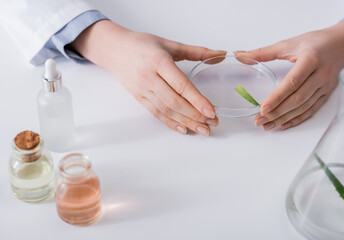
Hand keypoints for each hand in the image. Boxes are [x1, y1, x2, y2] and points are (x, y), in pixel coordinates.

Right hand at [70, 20, 225, 135]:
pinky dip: (170, 123)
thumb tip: (220, 54)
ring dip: (186, 122)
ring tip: (202, 129)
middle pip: (175, 102)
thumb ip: (197, 51)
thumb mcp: (170, 44)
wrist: (115, 50)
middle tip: (212, 122)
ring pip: (166, 110)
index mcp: (159, 61)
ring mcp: (143, 90)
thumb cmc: (142, 45)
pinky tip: (183, 129)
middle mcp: (149, 77)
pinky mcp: (139, 98)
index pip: (181, 85)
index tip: (211, 111)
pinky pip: (156, 114)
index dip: (197, 100)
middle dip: (195, 115)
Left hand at [235, 21, 343, 129]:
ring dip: (284, 119)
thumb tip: (239, 55)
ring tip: (267, 125)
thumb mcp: (289, 43)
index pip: (292, 83)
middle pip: (297, 99)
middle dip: (277, 112)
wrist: (343, 44)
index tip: (262, 108)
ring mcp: (325, 86)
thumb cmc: (315, 42)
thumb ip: (263, 52)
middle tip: (259, 120)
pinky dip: (296, 119)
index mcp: (310, 59)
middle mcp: (320, 74)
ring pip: (303, 107)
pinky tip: (283, 124)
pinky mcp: (326, 94)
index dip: (276, 97)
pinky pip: (311, 110)